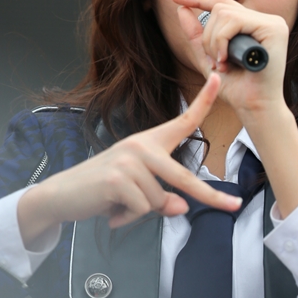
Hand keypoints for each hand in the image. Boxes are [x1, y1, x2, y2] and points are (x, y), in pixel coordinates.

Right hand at [17, 74, 240, 247]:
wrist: (62, 195)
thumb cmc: (104, 192)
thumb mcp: (139, 193)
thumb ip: (163, 199)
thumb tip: (180, 206)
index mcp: (149, 142)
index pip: (182, 120)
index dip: (203, 100)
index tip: (219, 79)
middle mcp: (141, 146)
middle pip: (184, 177)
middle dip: (212, 196)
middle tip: (235, 206)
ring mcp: (129, 160)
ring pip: (160, 201)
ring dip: (142, 213)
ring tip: (119, 205)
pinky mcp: (117, 178)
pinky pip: (142, 209)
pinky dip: (128, 218)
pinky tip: (112, 210)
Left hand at [171, 0, 290, 118]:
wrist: (253, 108)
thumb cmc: (236, 88)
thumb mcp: (209, 58)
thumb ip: (197, 35)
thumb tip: (181, 9)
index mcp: (254, 24)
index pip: (223, 3)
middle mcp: (266, 20)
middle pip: (221, 7)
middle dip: (207, 35)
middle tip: (213, 62)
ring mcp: (273, 23)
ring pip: (225, 13)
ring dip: (214, 41)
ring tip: (222, 64)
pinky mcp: (274, 29)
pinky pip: (235, 21)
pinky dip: (222, 41)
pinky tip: (227, 60)